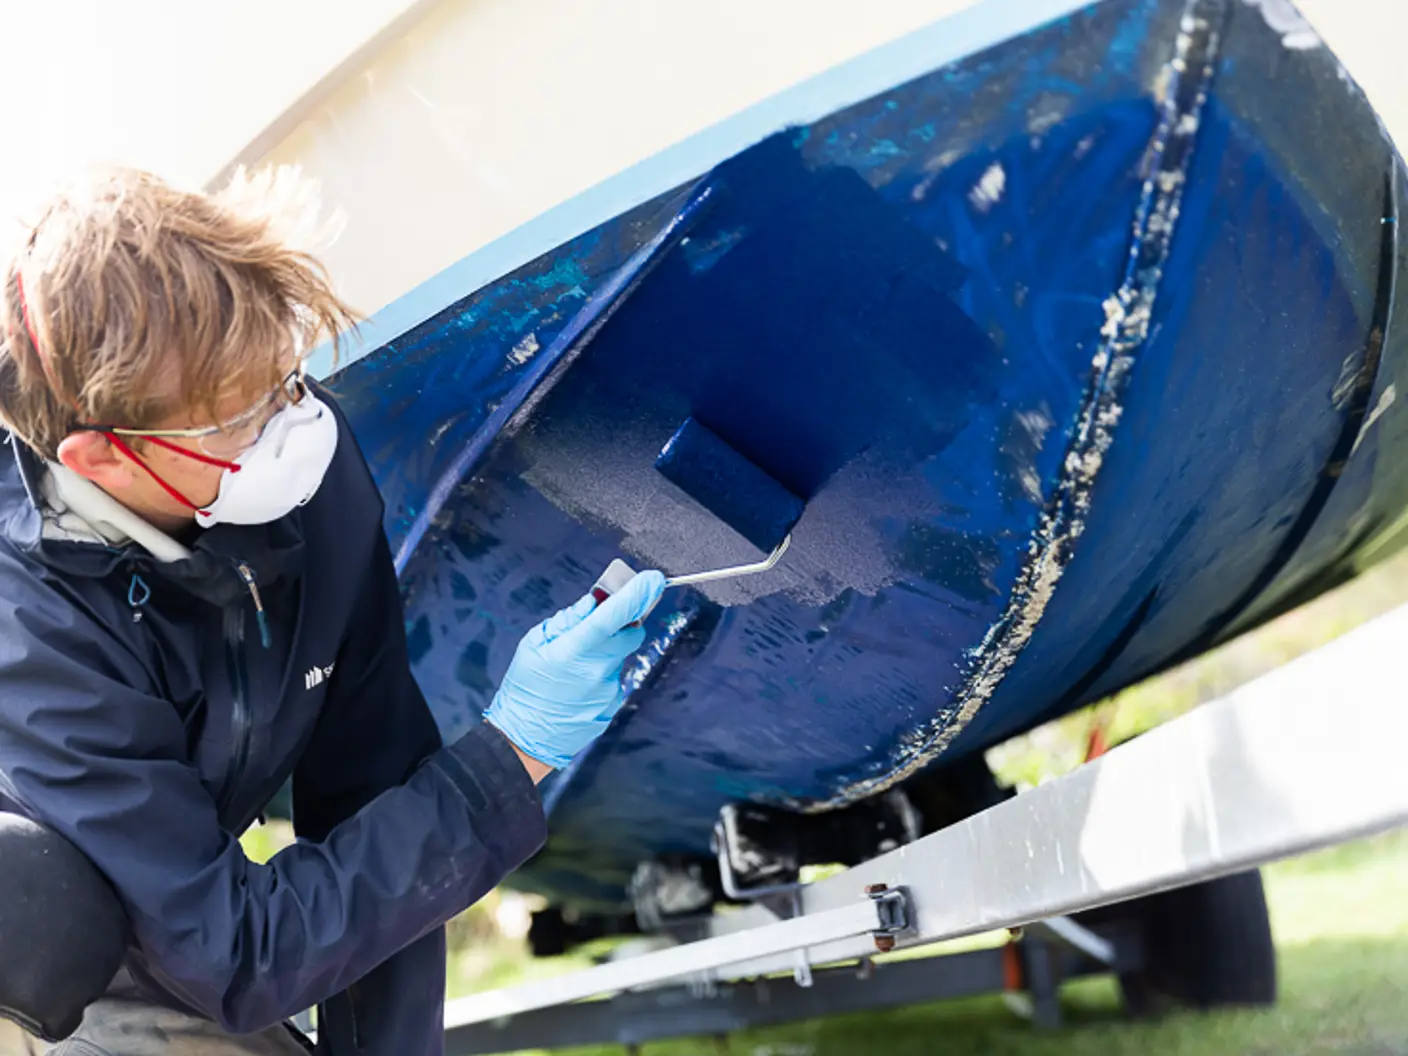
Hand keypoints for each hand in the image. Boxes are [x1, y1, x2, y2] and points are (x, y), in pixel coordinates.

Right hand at [485, 571, 665, 768]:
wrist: (525, 739)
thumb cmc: (524, 689)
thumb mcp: (534, 645)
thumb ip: (567, 621)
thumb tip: (593, 602)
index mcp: (574, 651)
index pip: (613, 617)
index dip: (636, 595)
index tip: (651, 579)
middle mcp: (598, 671)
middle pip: (630, 632)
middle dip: (623, 621)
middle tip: (603, 619)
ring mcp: (609, 690)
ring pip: (620, 656)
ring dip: (606, 651)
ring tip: (574, 666)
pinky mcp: (614, 703)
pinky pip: (614, 676)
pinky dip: (602, 672)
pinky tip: (578, 685)